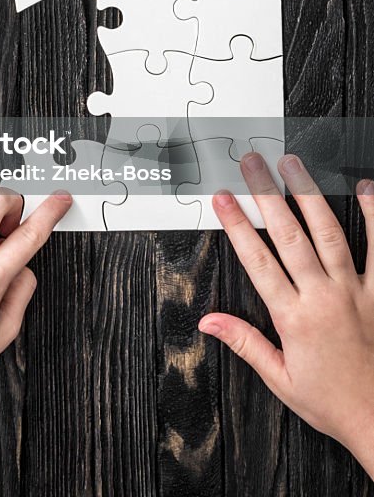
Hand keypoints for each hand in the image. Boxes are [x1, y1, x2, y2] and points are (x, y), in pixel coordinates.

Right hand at [200, 153, 373, 473]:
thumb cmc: (333, 402)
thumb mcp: (280, 378)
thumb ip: (244, 342)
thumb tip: (209, 322)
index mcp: (294, 318)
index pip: (258, 261)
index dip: (237, 226)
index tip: (222, 199)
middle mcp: (323, 298)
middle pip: (289, 236)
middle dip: (265, 195)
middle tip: (251, 164)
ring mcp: (353, 291)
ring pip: (328, 232)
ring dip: (307, 194)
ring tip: (292, 164)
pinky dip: (373, 217)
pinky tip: (366, 190)